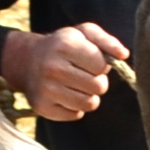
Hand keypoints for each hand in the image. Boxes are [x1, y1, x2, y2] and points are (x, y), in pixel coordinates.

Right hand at [3, 22, 127, 121]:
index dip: (100, 65)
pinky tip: (64, 94)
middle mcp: (53, 67)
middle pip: (98, 87)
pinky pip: (76, 115)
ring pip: (89, 104)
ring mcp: (45, 89)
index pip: (102, 66)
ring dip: (88, 96)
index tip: (89, 61)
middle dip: (96, 81)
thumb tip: (124, 55)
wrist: (26, 60)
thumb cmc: (62, 46)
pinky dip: (75, 108)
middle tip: (83, 74)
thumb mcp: (83, 34)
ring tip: (76, 85)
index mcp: (65, 45)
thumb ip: (107, 41)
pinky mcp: (42, 107)